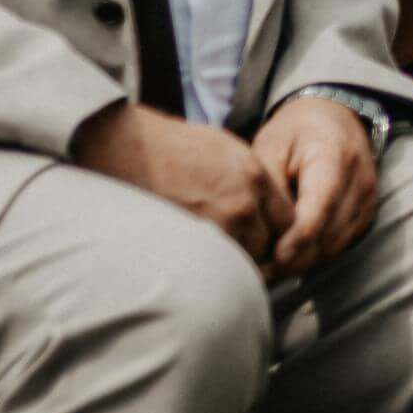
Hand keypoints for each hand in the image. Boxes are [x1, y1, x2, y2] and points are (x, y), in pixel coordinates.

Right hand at [71, 102, 293, 266]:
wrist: (125, 145)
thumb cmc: (171, 145)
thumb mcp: (225, 150)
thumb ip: (251, 182)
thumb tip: (262, 209)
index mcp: (254, 176)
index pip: (287, 221)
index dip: (275, 232)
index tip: (263, 237)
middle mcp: (242, 202)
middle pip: (267, 244)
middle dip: (255, 250)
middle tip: (235, 249)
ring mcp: (216, 224)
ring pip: (241, 260)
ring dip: (231, 261)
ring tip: (211, 254)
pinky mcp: (189, 240)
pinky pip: (211, 266)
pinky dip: (206, 267)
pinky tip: (194, 260)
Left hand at [252, 96, 381, 279]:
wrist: (335, 117)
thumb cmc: (295, 131)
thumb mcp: (271, 146)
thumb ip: (269, 186)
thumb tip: (263, 231)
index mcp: (335, 156)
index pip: (322, 205)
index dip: (299, 237)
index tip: (275, 258)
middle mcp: (360, 181)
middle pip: (330, 233)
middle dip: (295, 259)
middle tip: (258, 274)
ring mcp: (367, 200)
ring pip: (336, 246)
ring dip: (303, 263)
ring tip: (267, 272)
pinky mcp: (366, 214)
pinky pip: (340, 245)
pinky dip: (314, 256)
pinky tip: (287, 260)